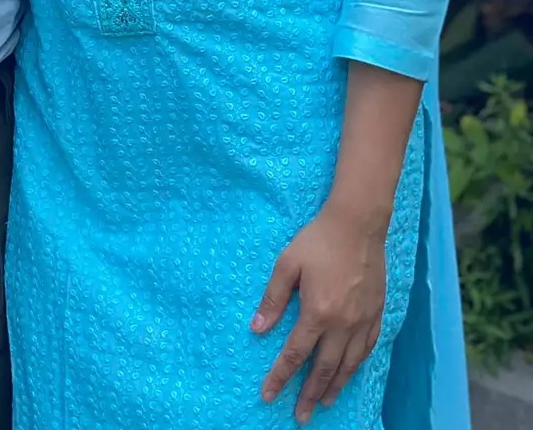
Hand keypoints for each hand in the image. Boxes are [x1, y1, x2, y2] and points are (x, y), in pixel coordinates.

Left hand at [251, 200, 386, 423]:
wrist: (358, 224)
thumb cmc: (318, 240)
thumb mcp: (287, 264)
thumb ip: (273, 299)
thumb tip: (257, 330)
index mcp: (317, 312)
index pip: (295, 354)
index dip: (280, 377)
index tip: (268, 396)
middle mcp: (342, 324)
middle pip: (324, 369)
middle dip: (309, 394)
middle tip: (300, 416)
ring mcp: (363, 321)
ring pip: (348, 364)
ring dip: (334, 386)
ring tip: (323, 403)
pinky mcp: (377, 314)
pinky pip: (367, 349)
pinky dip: (356, 366)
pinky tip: (349, 371)